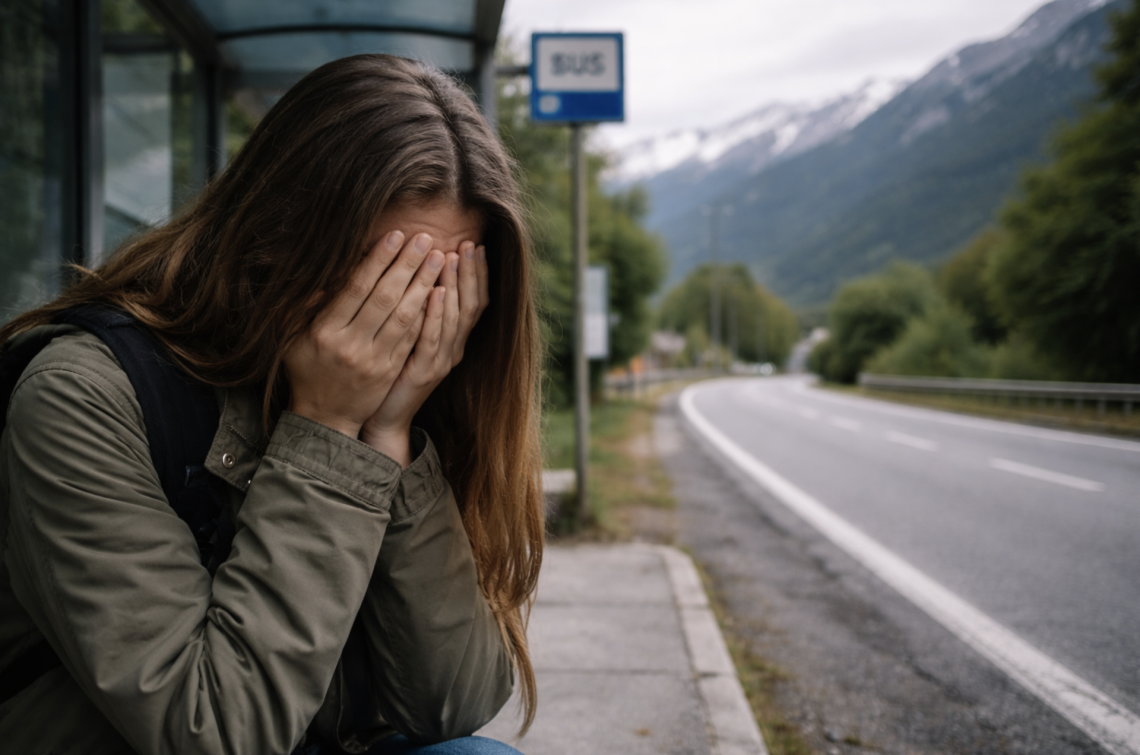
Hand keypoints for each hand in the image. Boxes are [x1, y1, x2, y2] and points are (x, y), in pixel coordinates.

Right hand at [283, 231, 445, 438]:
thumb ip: (305, 304)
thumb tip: (324, 269)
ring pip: (404, 316)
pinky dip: (427, 314)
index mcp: (325, 331)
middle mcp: (351, 345)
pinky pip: (412, 338)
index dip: (378, 260)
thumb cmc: (307, 368)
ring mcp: (374, 360)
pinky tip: (440, 293)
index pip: (356, 287)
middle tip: (426, 239)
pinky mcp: (391, 370)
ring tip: (438, 259)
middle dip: (407, 265)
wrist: (325, 417)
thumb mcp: (292, 336)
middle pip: (385, 297)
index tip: (395, 235)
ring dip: (424, 285)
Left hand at [359, 242, 488, 464]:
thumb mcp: (405, 334)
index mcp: (452, 339)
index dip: (478, 274)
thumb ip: (413, 306)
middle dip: (470, 273)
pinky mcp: (423, 373)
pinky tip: (434, 293)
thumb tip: (413, 268)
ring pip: (455, 319)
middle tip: (470, 244)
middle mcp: (453, 349)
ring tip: (452, 258)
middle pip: (471, 306)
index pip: (475, 301)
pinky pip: (432, 340)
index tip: (477, 245)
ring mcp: (440, 362)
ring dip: (454, 286)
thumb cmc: (389, 373)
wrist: (382, 417)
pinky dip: (435, 315)